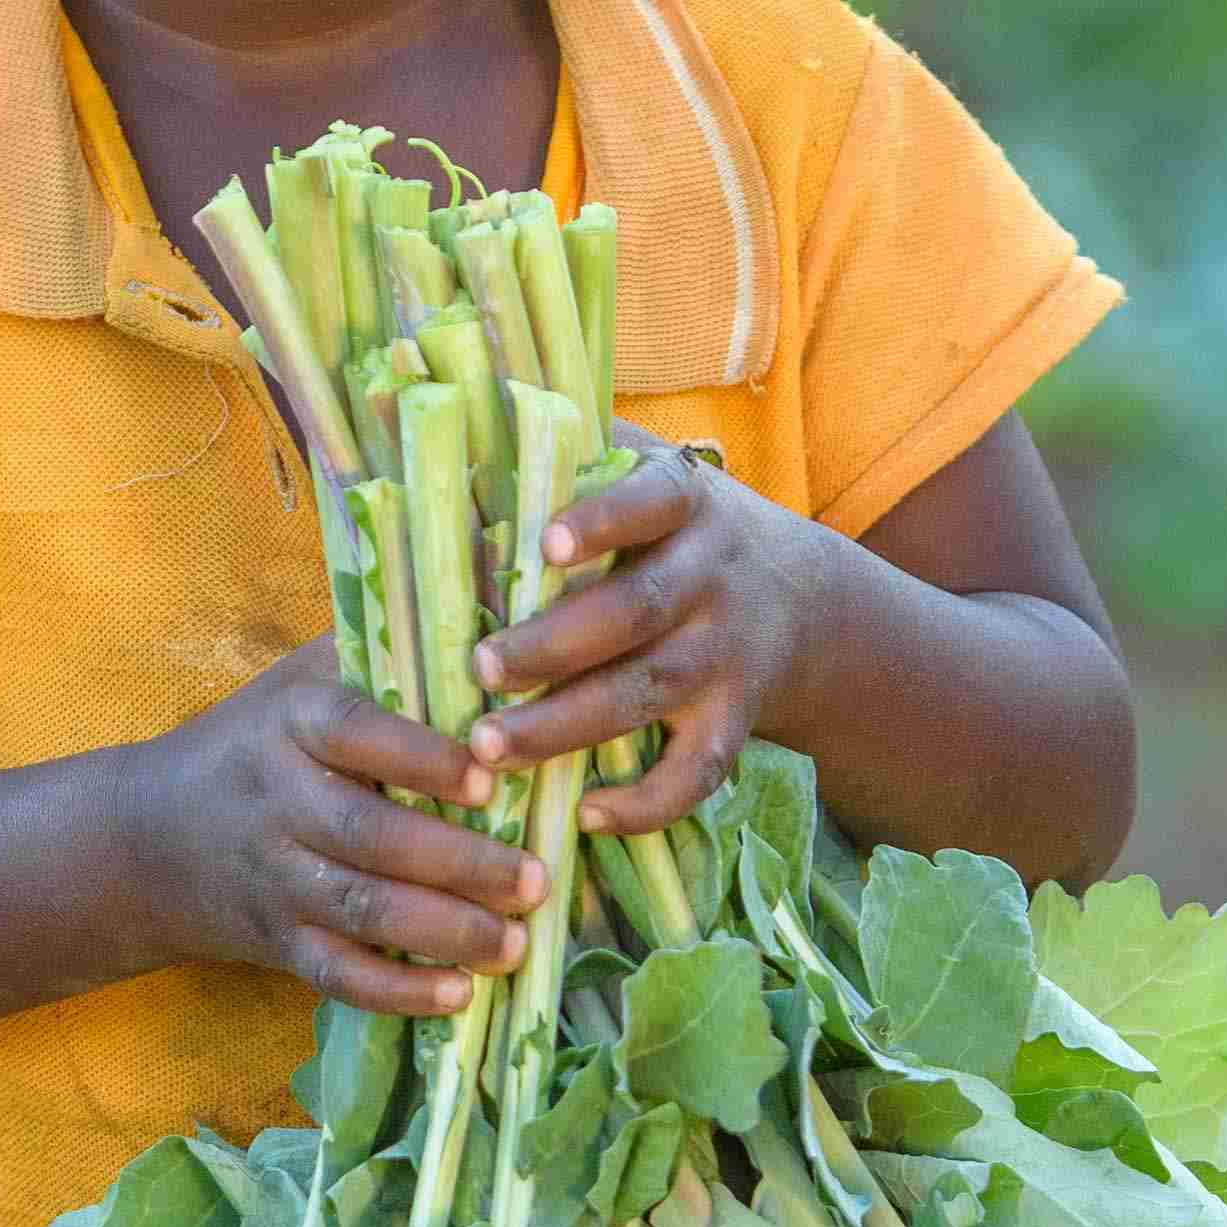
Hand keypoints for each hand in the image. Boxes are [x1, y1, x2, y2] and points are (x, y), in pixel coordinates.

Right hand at [123, 637, 542, 1016]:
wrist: (150, 837)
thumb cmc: (263, 740)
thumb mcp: (310, 673)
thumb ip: (398, 639)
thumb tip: (511, 570)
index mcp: (293, 722)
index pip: (355, 733)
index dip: (420, 757)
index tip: (488, 774)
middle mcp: (278, 800)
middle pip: (366, 836)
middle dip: (455, 863)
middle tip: (533, 879)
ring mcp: (274, 877)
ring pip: (358, 910)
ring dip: (440, 932)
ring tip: (514, 944)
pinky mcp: (277, 940)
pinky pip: (335, 974)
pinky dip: (396, 992)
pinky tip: (456, 997)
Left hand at [472, 431, 824, 830]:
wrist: (799, 600)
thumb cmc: (671, 534)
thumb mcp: (641, 476)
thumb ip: (562, 455)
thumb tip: (427, 411)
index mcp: (684, 503)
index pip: (649, 503)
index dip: (602, 523)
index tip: (545, 547)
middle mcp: (712, 576)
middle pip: (634, 614)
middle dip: (554, 647)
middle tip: (479, 670)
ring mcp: (729, 655)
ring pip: (649, 694)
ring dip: (567, 727)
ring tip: (490, 748)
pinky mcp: (737, 722)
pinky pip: (698, 773)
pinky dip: (645, 803)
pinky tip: (582, 815)